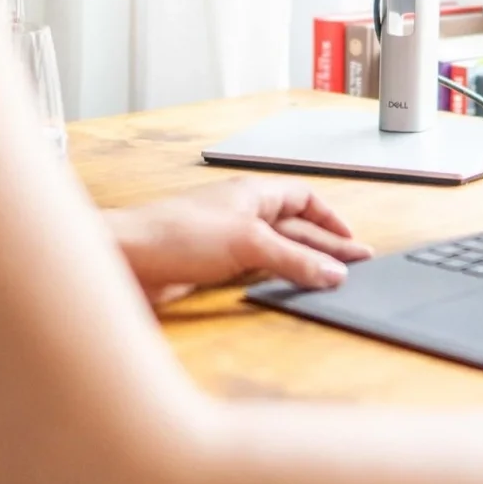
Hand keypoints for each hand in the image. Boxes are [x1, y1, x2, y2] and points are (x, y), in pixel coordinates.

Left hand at [108, 176, 372, 306]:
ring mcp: (226, 241)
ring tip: (330, 281)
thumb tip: (333, 272)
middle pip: (294, 228)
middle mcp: (241, 214)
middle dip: (324, 245)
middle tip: (355, 266)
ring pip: (275, 251)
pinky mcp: (211, 267)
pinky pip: (255, 271)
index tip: (351, 240)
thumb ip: (294, 258)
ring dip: (302, 265)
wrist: (127, 258)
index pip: (302, 199)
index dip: (329, 218)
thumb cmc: (177, 234)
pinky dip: (276, 280)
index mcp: (253, 194)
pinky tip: (286, 289)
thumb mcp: (249, 243)